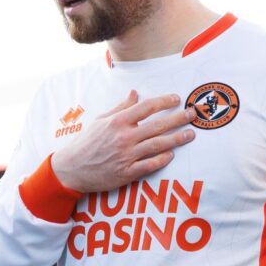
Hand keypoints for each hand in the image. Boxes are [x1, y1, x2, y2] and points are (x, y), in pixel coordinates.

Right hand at [51, 91, 194, 192]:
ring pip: (158, 145)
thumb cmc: (86, 142)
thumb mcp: (100, 120)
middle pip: (158, 125)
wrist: (72, 168)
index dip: (164, 102)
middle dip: (178, 118)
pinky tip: (172, 154)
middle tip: (193, 114)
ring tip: (190, 134)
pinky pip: (150, 165)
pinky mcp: (127, 172)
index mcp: (117, 122)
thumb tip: (134, 93)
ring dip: (177, 139)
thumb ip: (120, 107)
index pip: (146, 107)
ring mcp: (127, 155)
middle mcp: (124, 137)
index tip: (176, 99)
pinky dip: (162, 159)